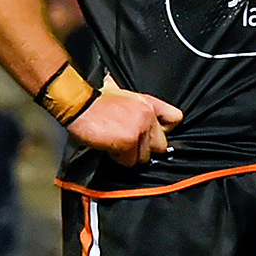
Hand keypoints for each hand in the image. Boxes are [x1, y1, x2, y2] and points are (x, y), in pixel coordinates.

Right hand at [65, 76, 182, 167]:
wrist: (79, 102)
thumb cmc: (95, 98)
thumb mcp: (122, 93)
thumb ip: (135, 104)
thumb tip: (139, 113)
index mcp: (148, 102)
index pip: (176, 118)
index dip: (166, 130)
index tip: (154, 135)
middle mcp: (148, 116)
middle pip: (161, 146)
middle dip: (145, 148)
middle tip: (130, 145)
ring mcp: (139, 130)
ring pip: (144, 158)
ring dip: (131, 156)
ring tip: (116, 146)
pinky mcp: (128, 142)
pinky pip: (129, 162)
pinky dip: (119, 159)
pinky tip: (109, 148)